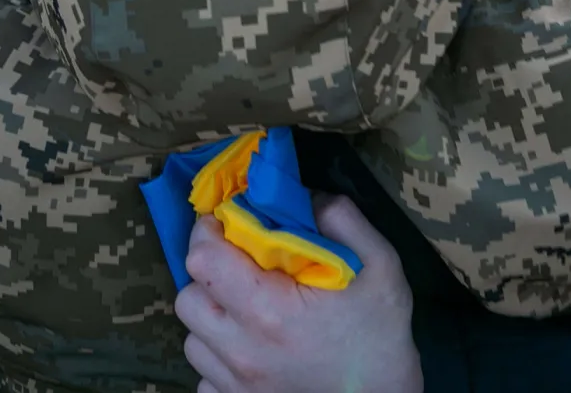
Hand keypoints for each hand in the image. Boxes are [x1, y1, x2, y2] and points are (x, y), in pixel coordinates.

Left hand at [175, 195, 422, 392]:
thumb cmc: (382, 337)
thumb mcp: (381, 266)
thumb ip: (343, 220)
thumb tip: (305, 196)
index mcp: (270, 310)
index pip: (202, 259)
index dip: (210, 232)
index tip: (228, 224)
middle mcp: (242, 350)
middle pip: (188, 298)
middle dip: (207, 274)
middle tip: (238, 265)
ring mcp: (236, 384)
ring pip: (191, 338)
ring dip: (211, 316)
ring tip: (244, 308)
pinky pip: (203, 375)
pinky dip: (217, 357)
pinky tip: (249, 347)